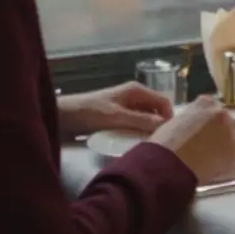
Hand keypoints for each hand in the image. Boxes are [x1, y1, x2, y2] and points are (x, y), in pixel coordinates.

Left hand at [56, 82, 173, 137]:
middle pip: (156, 109)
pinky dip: (139, 130)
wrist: (65, 115)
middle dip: (159, 124)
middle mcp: (135, 95)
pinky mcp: (120, 115)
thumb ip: (141, 120)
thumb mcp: (117, 117)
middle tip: (159, 141)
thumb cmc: (91, 112)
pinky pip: (136, 122)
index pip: (163, 101)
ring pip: (147, 117)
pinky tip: (136, 141)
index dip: (168, 116)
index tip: (169, 134)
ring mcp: (127, 105)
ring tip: (148, 143)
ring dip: (148, 129)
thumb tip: (165, 125)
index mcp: (137, 90)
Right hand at [148, 95, 234, 182]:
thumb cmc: (165, 143)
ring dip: (222, 144)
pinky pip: (232, 155)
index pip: (211, 107)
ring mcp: (231, 133)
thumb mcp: (175, 121)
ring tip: (206, 156)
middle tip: (205, 143)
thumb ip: (191, 118)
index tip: (200, 130)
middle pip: (224, 120)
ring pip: (230, 138)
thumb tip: (196, 126)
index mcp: (206, 102)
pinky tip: (210, 165)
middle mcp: (222, 114)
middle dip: (217, 130)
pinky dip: (224, 160)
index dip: (205, 120)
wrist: (169, 165)